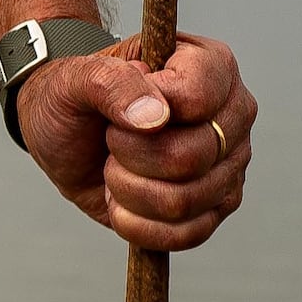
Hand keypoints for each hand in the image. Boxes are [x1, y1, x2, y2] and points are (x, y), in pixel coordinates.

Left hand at [18, 35, 253, 251]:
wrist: (68, 136)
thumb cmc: (76, 97)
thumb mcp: (75, 77)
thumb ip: (111, 83)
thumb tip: (155, 116)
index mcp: (211, 66)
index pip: (195, 99)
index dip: (145, 111)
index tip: (119, 107)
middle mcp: (233, 114)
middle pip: (190, 157)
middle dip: (129, 155)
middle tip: (111, 140)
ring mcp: (231, 163)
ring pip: (185, 200)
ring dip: (128, 190)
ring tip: (115, 167)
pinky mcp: (217, 206)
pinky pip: (187, 234)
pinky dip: (139, 225)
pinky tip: (122, 203)